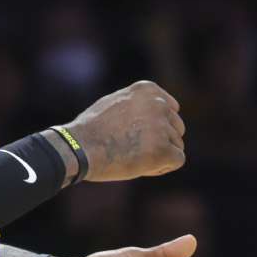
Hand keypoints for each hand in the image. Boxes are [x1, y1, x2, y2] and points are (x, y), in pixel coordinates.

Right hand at [67, 81, 185, 181]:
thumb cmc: (92, 130)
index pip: (171, 109)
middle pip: (176, 128)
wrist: (79, 147)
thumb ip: (138, 104)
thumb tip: (157, 112)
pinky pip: (177, 160)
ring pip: (176, 145)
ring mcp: (162, 126)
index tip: (139, 135)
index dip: (157, 126)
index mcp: (148, 89)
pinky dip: (161, 167)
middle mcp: (159, 104)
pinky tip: (141, 166)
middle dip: (161, 141)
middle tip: (135, 150)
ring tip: (133, 157)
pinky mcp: (164, 149)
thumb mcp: (115, 103)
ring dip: (159, 155)